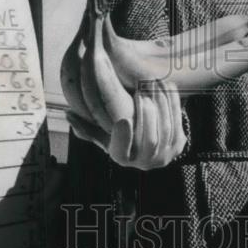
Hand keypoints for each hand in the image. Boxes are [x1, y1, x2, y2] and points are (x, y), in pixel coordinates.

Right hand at [68, 80, 186, 170]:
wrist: (152, 145)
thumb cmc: (122, 135)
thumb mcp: (104, 133)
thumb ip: (88, 126)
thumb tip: (69, 114)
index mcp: (123, 158)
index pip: (121, 153)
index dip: (122, 139)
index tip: (122, 120)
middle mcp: (145, 162)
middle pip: (151, 141)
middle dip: (147, 116)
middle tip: (140, 93)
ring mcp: (165, 155)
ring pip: (167, 129)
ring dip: (161, 105)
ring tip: (153, 85)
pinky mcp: (179, 143)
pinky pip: (178, 121)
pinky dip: (173, 102)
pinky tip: (165, 85)